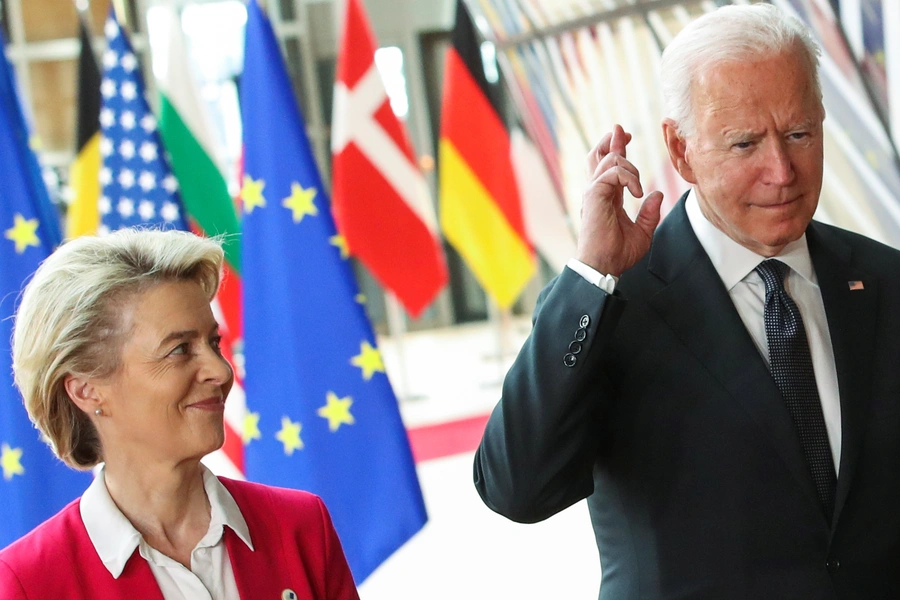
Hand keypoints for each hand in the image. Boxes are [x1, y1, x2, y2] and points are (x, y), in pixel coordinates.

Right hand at [576, 125, 663, 276]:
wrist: (604, 266)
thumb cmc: (618, 254)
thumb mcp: (642, 233)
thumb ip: (649, 213)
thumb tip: (656, 194)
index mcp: (606, 198)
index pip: (610, 167)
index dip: (617, 149)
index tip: (626, 137)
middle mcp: (597, 192)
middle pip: (599, 156)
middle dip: (613, 141)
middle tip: (623, 131)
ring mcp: (593, 192)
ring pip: (609, 160)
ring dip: (629, 167)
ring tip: (638, 187)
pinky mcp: (593, 195)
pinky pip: (613, 173)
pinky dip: (628, 178)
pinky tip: (637, 193)